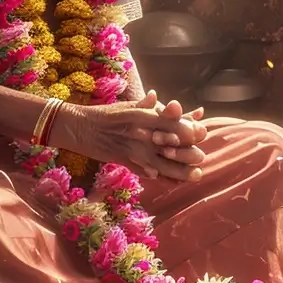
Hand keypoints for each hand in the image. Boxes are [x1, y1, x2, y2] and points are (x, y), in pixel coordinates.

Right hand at [58, 93, 205, 181]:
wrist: (80, 127)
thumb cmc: (105, 114)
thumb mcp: (127, 106)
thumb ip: (146, 105)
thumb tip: (158, 98)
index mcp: (143, 114)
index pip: (171, 121)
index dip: (188, 128)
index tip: (202, 132)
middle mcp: (140, 131)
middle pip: (170, 143)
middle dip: (188, 152)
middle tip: (202, 158)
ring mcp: (132, 148)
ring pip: (161, 162)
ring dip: (179, 170)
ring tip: (195, 175)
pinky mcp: (124, 160)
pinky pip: (145, 171)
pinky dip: (159, 178)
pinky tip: (172, 184)